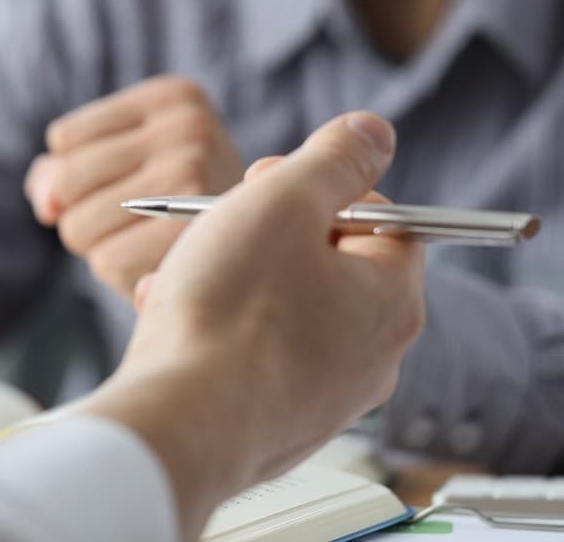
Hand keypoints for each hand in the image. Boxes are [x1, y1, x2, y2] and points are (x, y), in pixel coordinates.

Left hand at [24, 76, 243, 297]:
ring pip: (77, 226)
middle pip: (64, 182)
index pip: (63, 139)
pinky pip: (104, 260)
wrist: (254, 263)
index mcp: (172, 95)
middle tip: (140, 220)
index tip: (137, 183)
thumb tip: (47, 205)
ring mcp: (194, 177)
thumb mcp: (124, 168)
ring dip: (100, 245)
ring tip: (150, 240)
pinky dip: (120, 272)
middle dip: (83, 211)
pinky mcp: (191, 236)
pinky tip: (157, 264)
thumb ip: (60, 174)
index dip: (82, 175)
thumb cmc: (174, 213)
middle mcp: (188, 125)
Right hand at [81, 112, 424, 540]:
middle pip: (329, 264)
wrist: (178, 424)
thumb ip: (334, 159)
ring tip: (185, 273)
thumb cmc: (229, 312)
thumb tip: (373, 133)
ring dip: (232, 278)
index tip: (267, 180)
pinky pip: (251, 358)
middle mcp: (373, 358)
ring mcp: (325, 400)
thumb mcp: (284, 201)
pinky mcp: (276, 429)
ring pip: (283, 310)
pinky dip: (215, 329)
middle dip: (270, 233)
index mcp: (392, 299)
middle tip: (224, 223)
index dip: (322, 186)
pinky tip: (171, 317)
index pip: (384, 219)